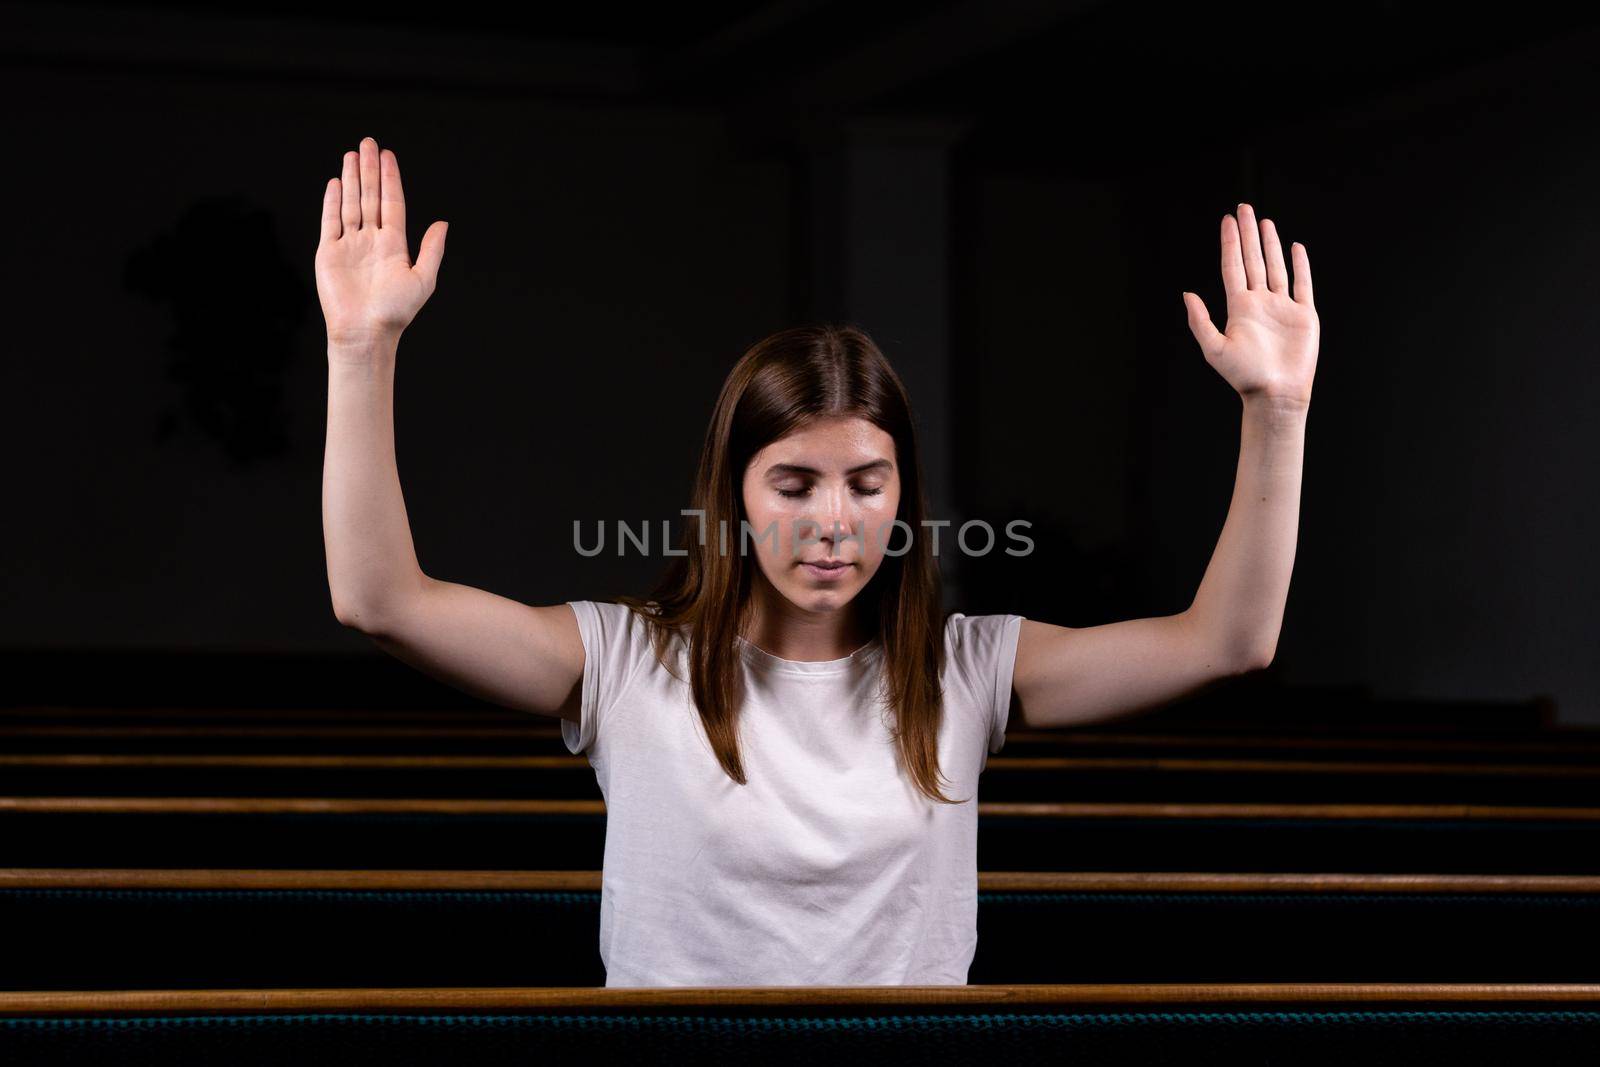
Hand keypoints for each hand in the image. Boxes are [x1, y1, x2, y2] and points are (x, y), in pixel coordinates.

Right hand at [315, 136, 446, 348]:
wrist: (366, 332)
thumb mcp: (423, 279)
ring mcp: (350, 245)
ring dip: (352, 179)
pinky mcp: (330, 252)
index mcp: (394, 245)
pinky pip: (331, 221)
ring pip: (351, 204)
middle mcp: (372, 241)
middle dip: (370, 170)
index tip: (389, 155)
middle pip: (371, 197)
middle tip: (369, 143)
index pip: (392, 203)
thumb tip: (443, 223)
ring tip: (352, 154)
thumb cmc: (395, 312)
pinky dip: (332, 202)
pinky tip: (336, 183)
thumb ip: (432, 250)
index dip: (391, 179)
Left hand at [1182, 203, 1317, 407]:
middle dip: (1248, 234)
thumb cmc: (1244, 377)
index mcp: (1238, 308)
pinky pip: (1302, 284)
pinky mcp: (1303, 314)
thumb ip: (1200, 321)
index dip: (1230, 243)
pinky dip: (1300, 266)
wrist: (1276, 394)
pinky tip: (1295, 248)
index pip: (1232, 267)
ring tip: (1265, 222)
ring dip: (1270, 245)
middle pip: (1253, 260)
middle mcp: (1259, 303)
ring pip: (1275, 267)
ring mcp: (1282, 307)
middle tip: (1244, 208)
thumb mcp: (1214, 348)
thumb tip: (1186, 293)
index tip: (1227, 220)